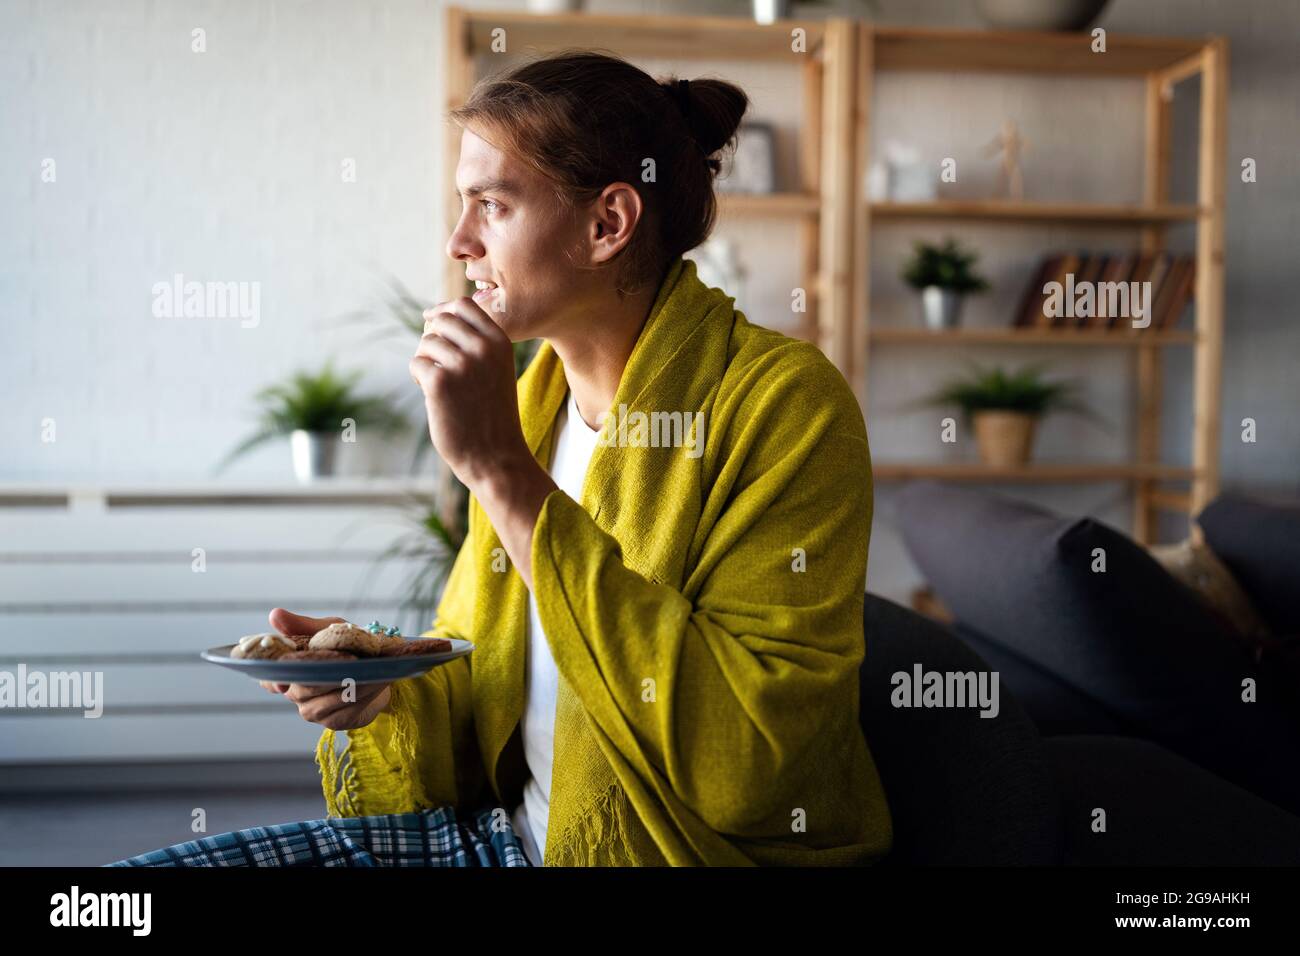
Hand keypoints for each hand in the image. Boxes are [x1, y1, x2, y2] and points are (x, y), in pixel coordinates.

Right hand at [258, 607, 391, 731]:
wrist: (375, 669)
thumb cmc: (344, 647)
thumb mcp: (326, 629)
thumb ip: (302, 626)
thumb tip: (274, 614)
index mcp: (286, 671)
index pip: (269, 678)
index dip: (275, 679)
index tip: (286, 679)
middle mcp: (294, 693)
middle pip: (306, 688)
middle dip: (331, 673)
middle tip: (352, 660)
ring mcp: (312, 711)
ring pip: (330, 699)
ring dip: (354, 684)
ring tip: (373, 669)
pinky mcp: (334, 721)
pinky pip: (348, 709)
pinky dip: (365, 694)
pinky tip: (378, 682)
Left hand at [409, 297, 530, 489]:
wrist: (496, 456)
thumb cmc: (492, 413)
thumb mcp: (496, 370)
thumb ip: (477, 343)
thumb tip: (436, 315)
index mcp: (500, 342)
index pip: (465, 305)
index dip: (444, 311)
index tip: (432, 321)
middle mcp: (483, 348)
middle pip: (441, 320)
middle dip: (432, 337)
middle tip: (434, 360)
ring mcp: (462, 364)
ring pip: (426, 342)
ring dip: (425, 359)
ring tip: (435, 382)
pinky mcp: (439, 382)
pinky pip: (416, 363)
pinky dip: (418, 376)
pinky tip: (430, 393)